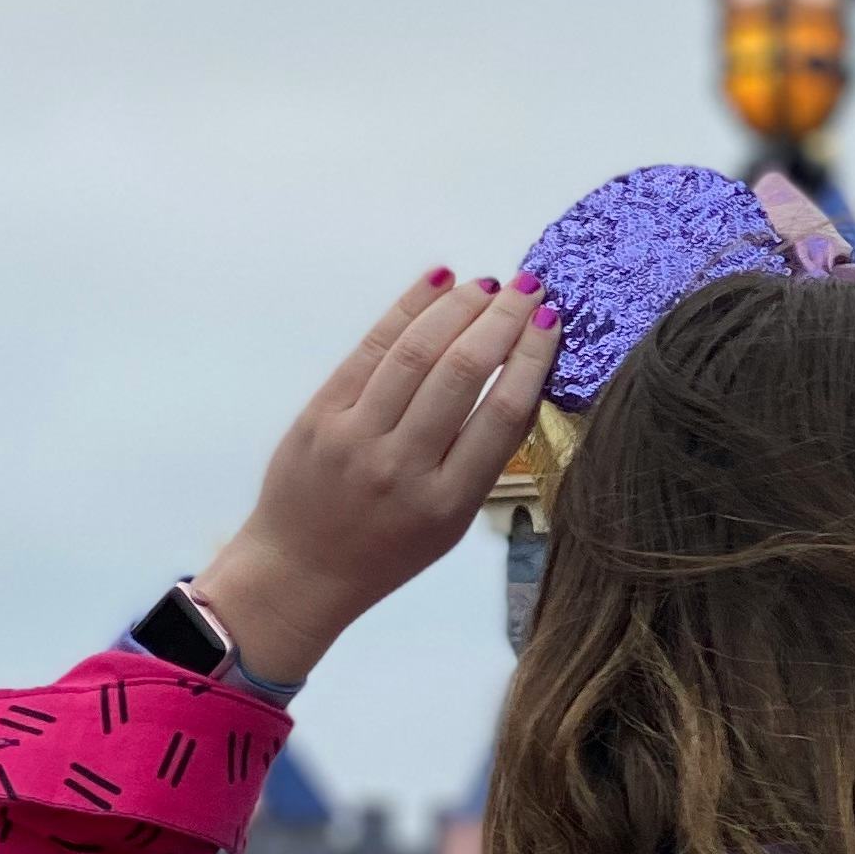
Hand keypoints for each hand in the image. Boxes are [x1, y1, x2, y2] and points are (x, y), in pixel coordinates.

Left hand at [189, 271, 562, 687]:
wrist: (302, 570)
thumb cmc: (390, 550)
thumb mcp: (453, 522)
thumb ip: (484, 458)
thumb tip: (524, 378)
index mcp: (449, 502)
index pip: (503, 414)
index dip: (532, 358)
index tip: (552, 322)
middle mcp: (403, 467)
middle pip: (462, 373)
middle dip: (502, 320)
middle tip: (529, 289)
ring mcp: (356, 438)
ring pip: (416, 353)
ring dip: (459, 307)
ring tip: (488, 285)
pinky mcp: (319, 415)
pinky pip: (370, 350)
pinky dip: (407, 309)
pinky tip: (437, 283)